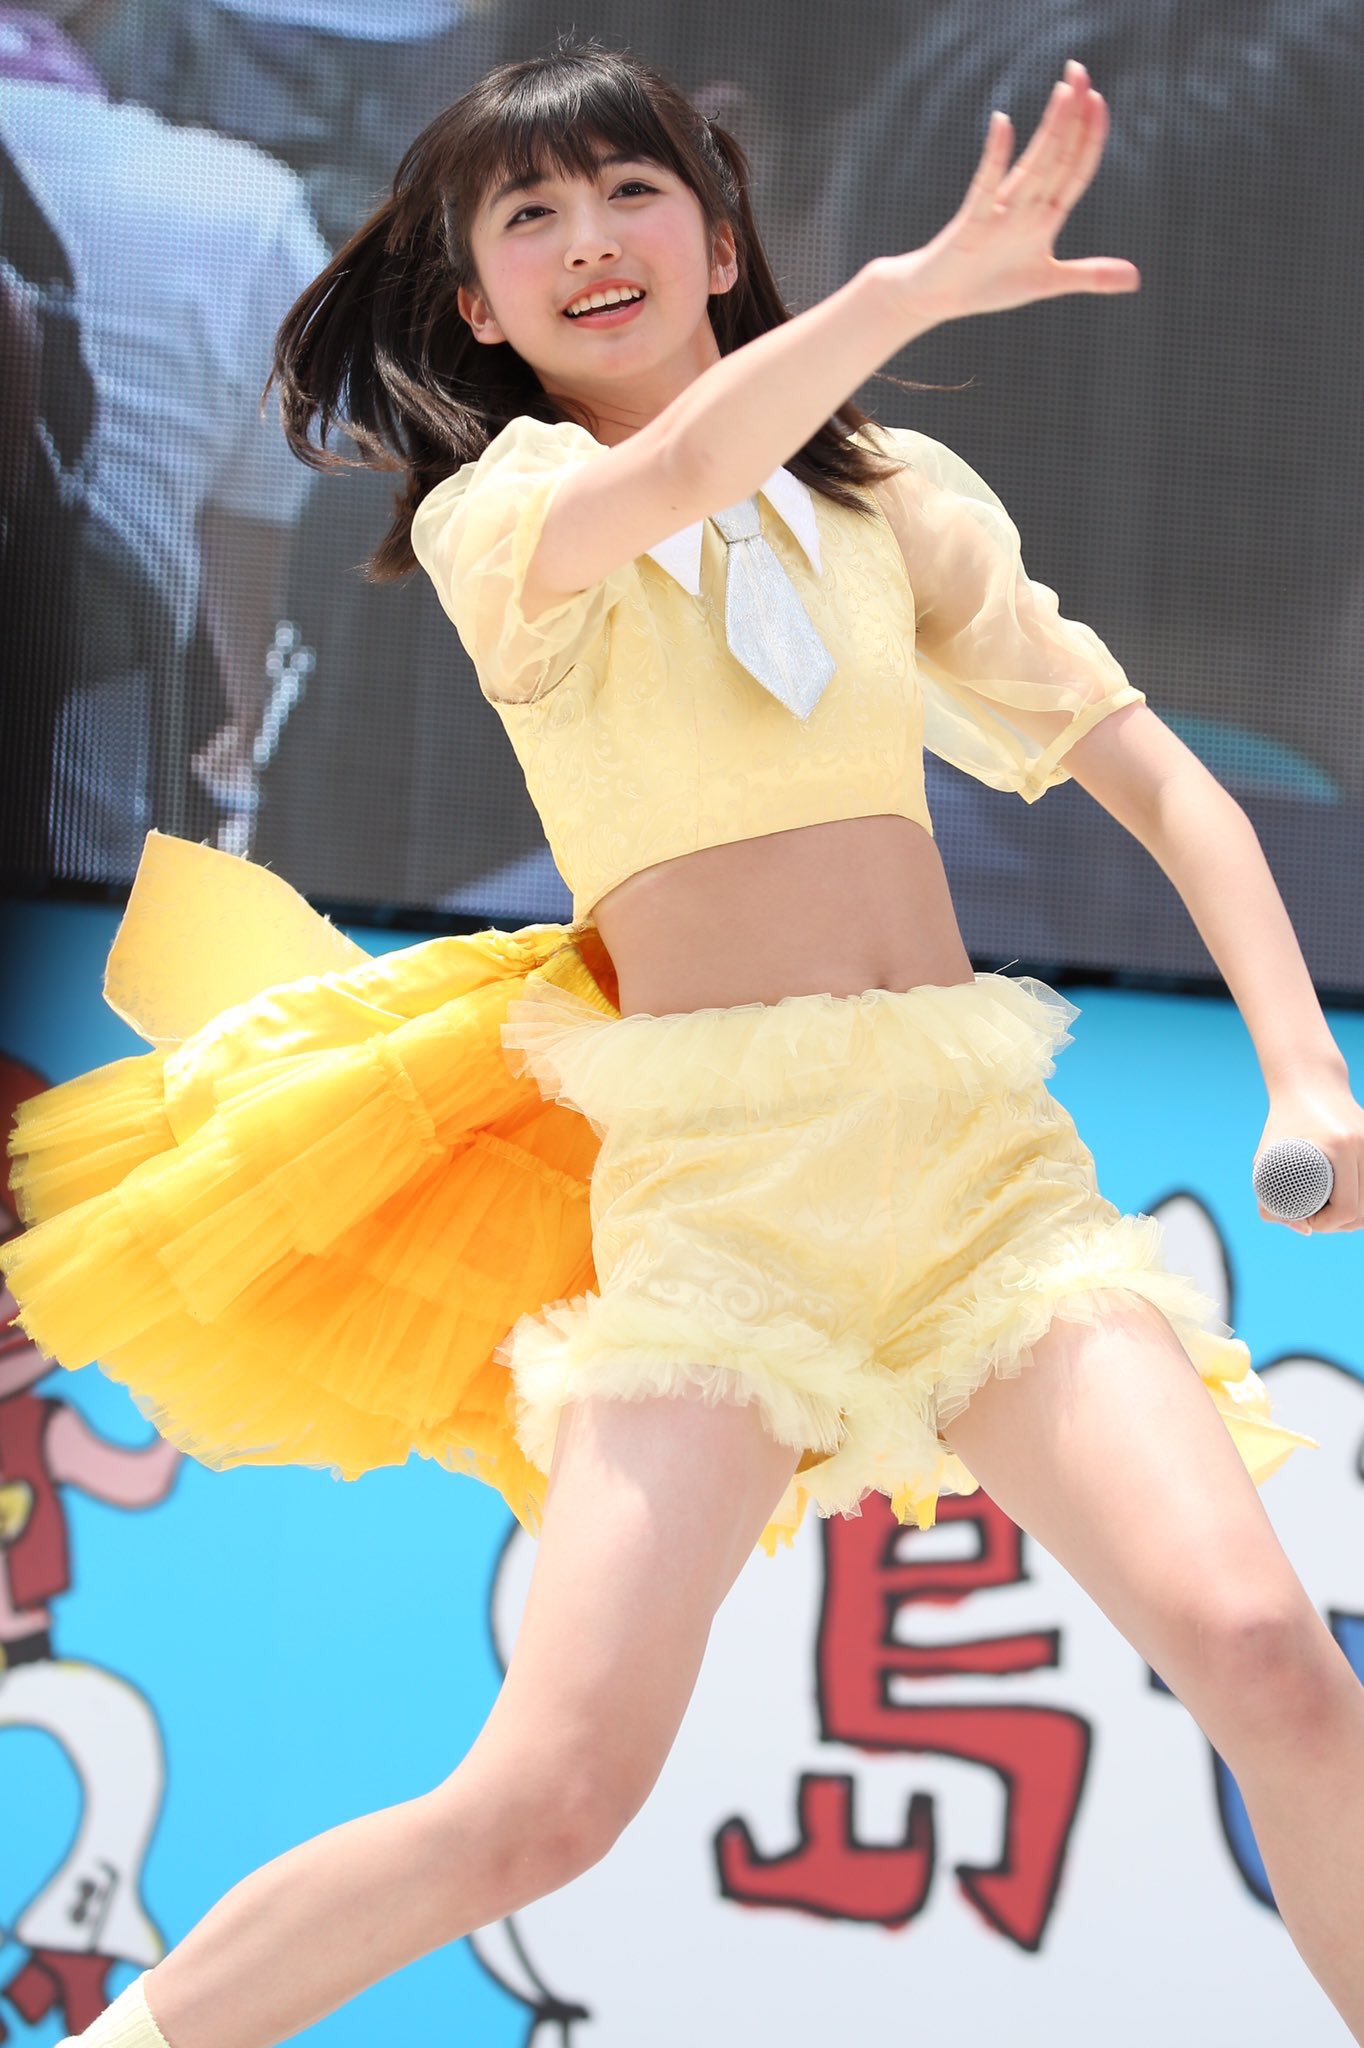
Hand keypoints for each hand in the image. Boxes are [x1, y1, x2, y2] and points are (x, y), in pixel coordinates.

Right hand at [879, 59, 1140, 326]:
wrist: (937, 297)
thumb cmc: (988, 285)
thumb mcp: (1047, 282)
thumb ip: (1088, 275)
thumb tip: (1135, 279)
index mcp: (1045, 216)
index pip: (1075, 170)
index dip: (1091, 137)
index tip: (1099, 100)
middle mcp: (1025, 207)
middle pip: (1057, 156)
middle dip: (1073, 116)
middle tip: (1080, 69)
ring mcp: (1000, 213)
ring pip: (1034, 165)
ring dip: (1051, 128)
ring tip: (1064, 90)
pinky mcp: (972, 223)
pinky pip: (985, 185)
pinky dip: (994, 156)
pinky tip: (1002, 124)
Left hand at [1255, 1075, 1363, 1233]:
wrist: (1309, 1082)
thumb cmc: (1282, 1123)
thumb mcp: (1265, 1158)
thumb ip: (1268, 1199)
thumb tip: (1302, 1229)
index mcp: (1338, 1147)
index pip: (1346, 1209)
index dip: (1326, 1225)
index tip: (1306, 1221)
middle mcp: (1362, 1144)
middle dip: (1340, 1225)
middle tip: (1316, 1219)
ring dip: (1355, 1214)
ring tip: (1330, 1212)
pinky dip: (1363, 1197)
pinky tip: (1348, 1200)